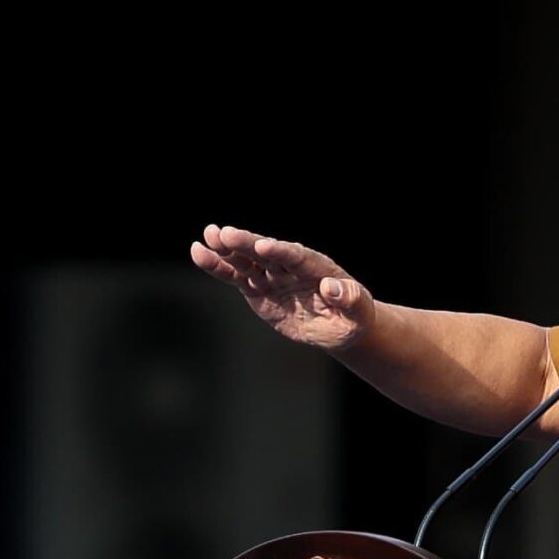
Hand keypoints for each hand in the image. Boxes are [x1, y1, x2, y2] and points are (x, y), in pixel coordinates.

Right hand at [188, 225, 373, 351]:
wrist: (338, 325)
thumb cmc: (353, 317)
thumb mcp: (358, 312)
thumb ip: (350, 298)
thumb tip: (333, 287)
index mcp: (317, 268)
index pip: (297, 257)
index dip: (281, 251)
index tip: (264, 246)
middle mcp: (290, 267)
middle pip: (267, 253)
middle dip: (247, 243)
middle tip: (225, 233)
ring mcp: (272, 276)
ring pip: (246, 261)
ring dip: (227, 250)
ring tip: (207, 236)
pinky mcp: (257, 289)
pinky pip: (235, 276)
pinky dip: (218, 266)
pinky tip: (199, 252)